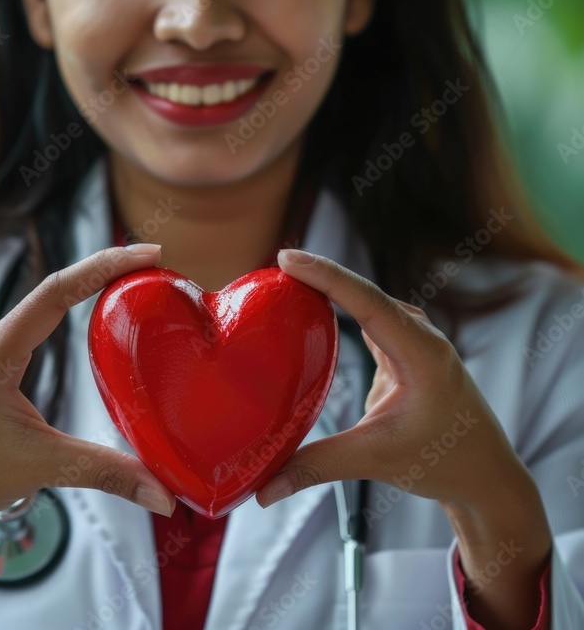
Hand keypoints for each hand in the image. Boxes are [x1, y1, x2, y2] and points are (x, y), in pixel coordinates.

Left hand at [0, 244, 174, 534]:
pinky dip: (73, 307)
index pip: (57, 292)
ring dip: (88, 282)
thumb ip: (107, 474)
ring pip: (47, 302)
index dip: (103, 267)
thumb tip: (165, 492)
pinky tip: (95, 309)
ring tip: (131, 274)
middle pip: (56, 286)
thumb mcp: (43, 468)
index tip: (145, 255)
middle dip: (104, 266)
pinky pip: (41, 323)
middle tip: (152, 259)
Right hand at [255, 249, 536, 515]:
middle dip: (319, 273)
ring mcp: (415, 337)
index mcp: (421, 352)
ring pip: (366, 300)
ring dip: (329, 286)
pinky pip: (368, 314)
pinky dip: (339, 305)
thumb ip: (317, 467)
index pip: (366, 300)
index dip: (325, 275)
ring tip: (285, 278)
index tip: (288, 258)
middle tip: (274, 266)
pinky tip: (312, 302)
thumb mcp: (376, 460)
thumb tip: (262, 489)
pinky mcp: (406, 346)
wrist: (487, 474)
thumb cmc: (444, 462)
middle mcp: (421, 335)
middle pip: (362, 292)